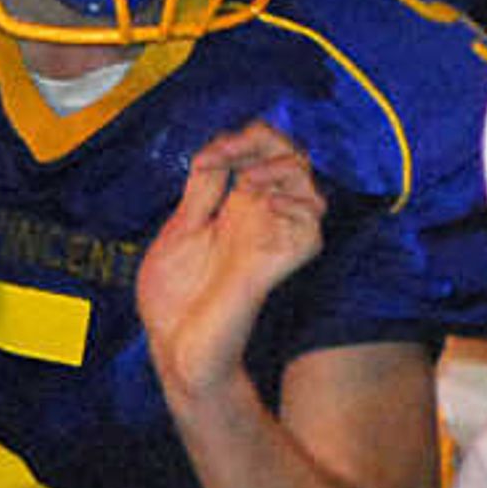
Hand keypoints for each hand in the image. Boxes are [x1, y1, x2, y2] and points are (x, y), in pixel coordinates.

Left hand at [136, 122, 327, 396]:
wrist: (177, 347)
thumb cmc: (174, 300)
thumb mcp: (180, 230)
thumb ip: (202, 191)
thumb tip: (217, 150)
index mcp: (236, 209)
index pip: (261, 155)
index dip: (242, 140)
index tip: (211, 156)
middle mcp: (262, 219)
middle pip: (291, 156)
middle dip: (263, 140)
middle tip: (229, 154)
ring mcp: (275, 239)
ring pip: (310, 181)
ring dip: (280, 167)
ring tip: (247, 181)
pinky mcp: (284, 262)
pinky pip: (312, 223)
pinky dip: (291, 202)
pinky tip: (260, 203)